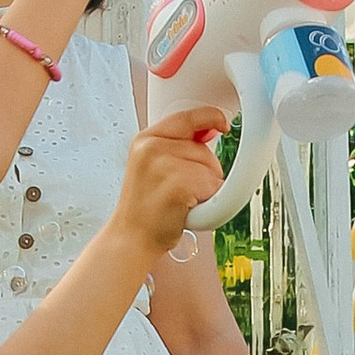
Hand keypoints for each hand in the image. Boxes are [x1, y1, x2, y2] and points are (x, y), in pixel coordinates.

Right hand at [114, 115, 225, 253]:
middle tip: (181, 191)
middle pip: (205, 150)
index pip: (187, 117)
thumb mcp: (153, 166)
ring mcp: (163, 165)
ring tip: (181, 201)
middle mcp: (152, 148)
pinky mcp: (178, 184)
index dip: (210, 117)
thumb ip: (179, 146)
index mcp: (146, 139)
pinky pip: (213, 187)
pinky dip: (208, 202)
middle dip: (204, 171)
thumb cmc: (145, 208)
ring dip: (206, 189)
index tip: (223, 123)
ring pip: (212, 169)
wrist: (132, 238)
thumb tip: (212, 130)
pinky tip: (187, 209)